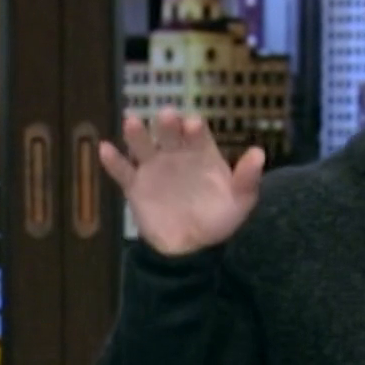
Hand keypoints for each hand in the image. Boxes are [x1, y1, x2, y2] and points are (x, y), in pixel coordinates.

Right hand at [99, 107, 264, 255]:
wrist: (189, 249)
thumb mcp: (239, 203)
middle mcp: (175, 154)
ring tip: (130, 121)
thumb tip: (259, 153)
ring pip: (143, 146)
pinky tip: (105, 149)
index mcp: (201, 153)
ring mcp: (153, 168)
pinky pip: (122, 171)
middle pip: (169, 133)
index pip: (197, 134)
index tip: (192, 125)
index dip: (194, 128)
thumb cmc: (217, 221)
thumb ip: (247, 180)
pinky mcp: (135, 186)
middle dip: (167, 124)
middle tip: (166, 116)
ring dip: (136, 134)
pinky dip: (113, 161)